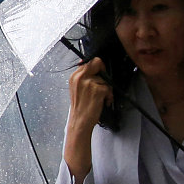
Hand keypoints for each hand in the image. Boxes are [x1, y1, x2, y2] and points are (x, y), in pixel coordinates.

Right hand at [64, 58, 111, 183]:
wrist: (79, 122)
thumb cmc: (80, 107)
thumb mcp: (77, 88)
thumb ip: (84, 77)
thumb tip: (96, 66)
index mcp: (74, 76)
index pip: (90, 61)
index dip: (97, 67)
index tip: (99, 75)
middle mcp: (80, 77)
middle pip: (98, 63)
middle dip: (103, 73)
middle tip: (103, 84)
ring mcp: (89, 83)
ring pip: (105, 79)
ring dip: (107, 89)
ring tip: (101, 99)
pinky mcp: (98, 90)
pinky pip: (109, 88)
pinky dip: (109, 96)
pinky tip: (103, 102)